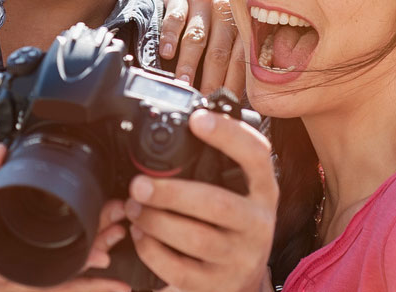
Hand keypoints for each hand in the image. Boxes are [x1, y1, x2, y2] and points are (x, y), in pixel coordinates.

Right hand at [0, 144, 130, 291]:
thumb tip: (0, 154)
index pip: (37, 241)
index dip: (75, 232)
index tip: (102, 214)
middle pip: (53, 265)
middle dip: (92, 246)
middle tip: (120, 225)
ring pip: (51, 284)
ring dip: (86, 269)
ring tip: (115, 251)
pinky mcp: (4, 290)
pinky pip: (44, 291)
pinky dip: (73, 287)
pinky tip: (100, 282)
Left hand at [125, 110, 277, 291]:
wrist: (240, 282)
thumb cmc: (229, 226)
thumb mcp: (236, 193)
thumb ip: (218, 164)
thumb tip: (187, 119)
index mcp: (262, 191)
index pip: (257, 156)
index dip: (229, 135)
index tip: (196, 119)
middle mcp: (258, 224)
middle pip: (216, 203)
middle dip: (170, 192)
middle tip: (138, 184)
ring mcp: (240, 257)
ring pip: (195, 237)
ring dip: (155, 220)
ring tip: (133, 208)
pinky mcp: (218, 285)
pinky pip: (179, 268)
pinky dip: (151, 250)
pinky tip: (140, 235)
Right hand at [158, 0, 246, 96]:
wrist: (183, 3)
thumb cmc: (206, 36)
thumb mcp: (221, 50)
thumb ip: (226, 72)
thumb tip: (228, 104)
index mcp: (242, 28)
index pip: (240, 60)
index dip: (231, 84)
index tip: (222, 103)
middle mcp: (226, 12)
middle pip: (219, 51)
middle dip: (210, 78)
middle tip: (202, 96)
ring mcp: (205, 1)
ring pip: (197, 37)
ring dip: (189, 63)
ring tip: (184, 81)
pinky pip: (176, 18)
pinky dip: (170, 37)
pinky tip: (166, 53)